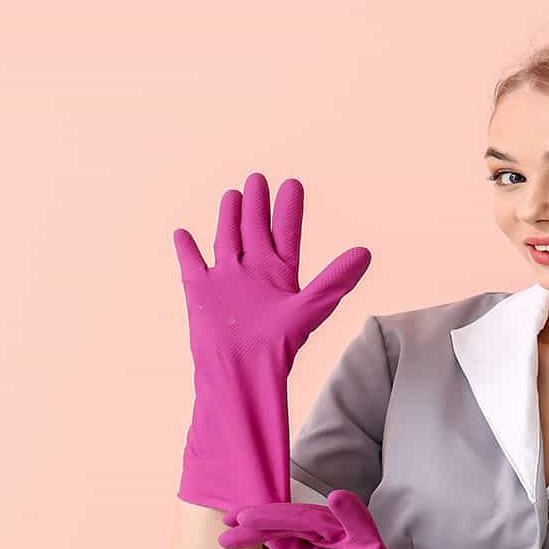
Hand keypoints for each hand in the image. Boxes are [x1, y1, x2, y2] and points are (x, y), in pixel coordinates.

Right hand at [174, 172, 371, 511]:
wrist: (241, 370)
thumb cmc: (279, 346)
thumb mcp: (311, 306)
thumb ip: (337, 279)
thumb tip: (366, 251)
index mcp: (280, 273)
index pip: (286, 232)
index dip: (289, 208)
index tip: (292, 184)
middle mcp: (254, 272)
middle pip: (255, 230)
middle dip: (257, 205)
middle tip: (259, 178)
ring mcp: (226, 279)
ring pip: (226, 238)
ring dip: (229, 217)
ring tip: (233, 194)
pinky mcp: (200, 289)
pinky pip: (191, 262)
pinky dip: (186, 247)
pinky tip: (182, 233)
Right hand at [219, 489, 403, 548]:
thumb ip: (356, 520)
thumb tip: (335, 493)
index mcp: (336, 522)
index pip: (300, 517)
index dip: (272, 515)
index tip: (245, 517)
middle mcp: (322, 526)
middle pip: (284, 520)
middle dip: (255, 520)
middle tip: (227, 522)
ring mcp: (310, 540)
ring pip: (276, 530)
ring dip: (251, 531)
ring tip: (224, 536)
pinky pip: (277, 540)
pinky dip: (258, 538)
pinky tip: (237, 537)